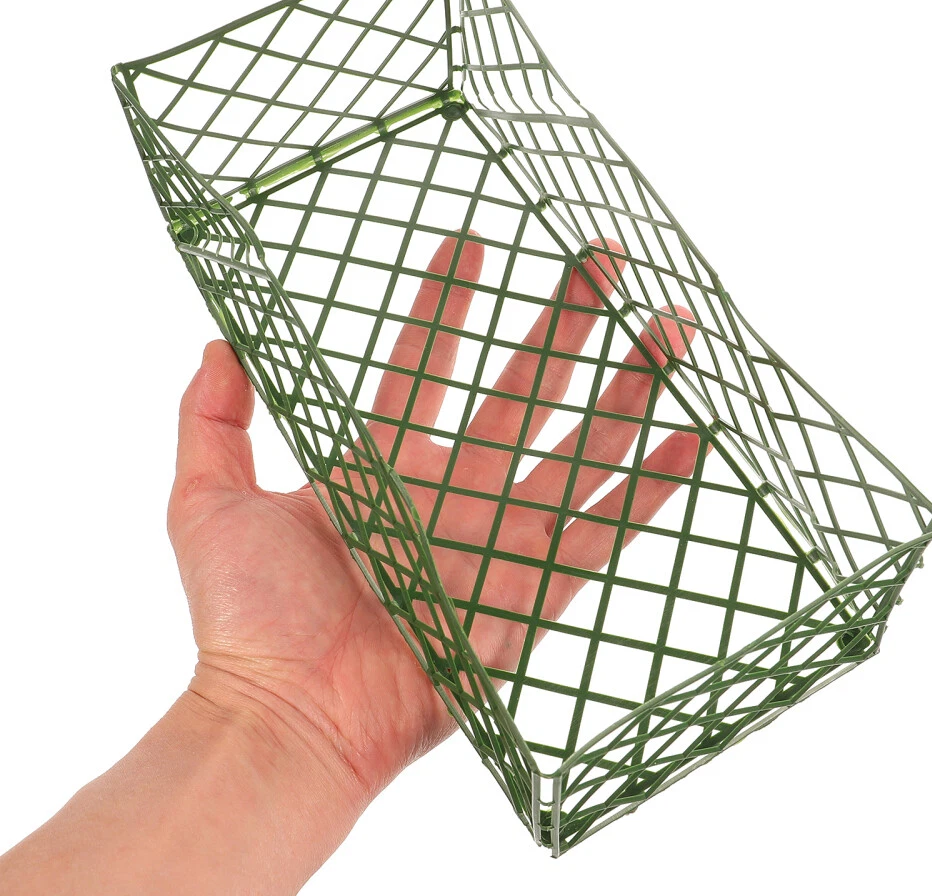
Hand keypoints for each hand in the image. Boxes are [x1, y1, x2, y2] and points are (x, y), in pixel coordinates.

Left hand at [168, 233, 701, 800]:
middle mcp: (452, 490)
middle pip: (524, 388)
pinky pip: (604, 530)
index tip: (469, 242)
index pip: (425, 363)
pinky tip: (691, 437)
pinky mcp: (534, 593)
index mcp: (382, 464)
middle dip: (567, 322)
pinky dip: (650, 488)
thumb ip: (211, 419)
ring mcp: (498, 538)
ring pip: (580, 446)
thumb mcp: (208, 502)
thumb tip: (220, 341)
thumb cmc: (246, 620)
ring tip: (671, 326)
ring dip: (630, 388)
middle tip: (602, 258)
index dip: (447, 303)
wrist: (288, 719)